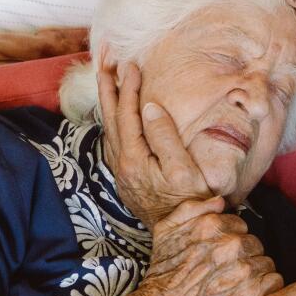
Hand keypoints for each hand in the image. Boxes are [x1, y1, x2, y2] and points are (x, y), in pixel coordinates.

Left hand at [96, 44, 211, 228]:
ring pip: (109, 128)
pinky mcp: (127, 178)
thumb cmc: (190, 203)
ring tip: (107, 79)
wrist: (184, 235)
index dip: (128, 87)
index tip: (131, 65)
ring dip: (108, 102)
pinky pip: (113, 141)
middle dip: (107, 87)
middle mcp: (122, 164)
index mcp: (134, 159)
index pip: (127, 114)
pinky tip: (116, 115)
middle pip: (110, 118)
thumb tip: (150, 107)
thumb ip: (165, 137)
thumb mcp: (184, 169)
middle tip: (105, 60)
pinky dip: (113, 121)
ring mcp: (122, 173)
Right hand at [134, 198, 282, 295]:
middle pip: (255, 244)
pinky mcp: (252, 293)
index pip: (241, 226)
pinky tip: (248, 295)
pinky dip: (265, 289)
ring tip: (235, 286)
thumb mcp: (166, 230)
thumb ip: (192, 208)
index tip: (220, 255)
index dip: (231, 241)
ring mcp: (244, 269)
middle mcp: (231, 245)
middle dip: (244, 257)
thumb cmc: (163, 273)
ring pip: (266, 263)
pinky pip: (274, 282)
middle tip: (226, 272)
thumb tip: (220, 201)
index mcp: (213, 226)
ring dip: (255, 273)